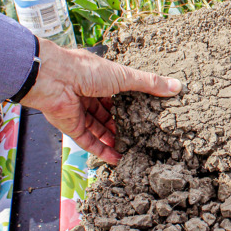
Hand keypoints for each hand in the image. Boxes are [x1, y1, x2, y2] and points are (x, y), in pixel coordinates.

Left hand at [20, 39, 182, 163]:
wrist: (53, 80)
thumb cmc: (87, 71)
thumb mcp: (124, 76)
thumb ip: (149, 84)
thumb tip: (177, 87)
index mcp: (100, 79)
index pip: (118, 92)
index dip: (131, 102)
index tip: (147, 112)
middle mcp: (89, 95)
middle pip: (108, 113)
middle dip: (122, 124)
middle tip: (141, 134)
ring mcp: (79, 112)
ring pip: (99, 129)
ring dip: (114, 140)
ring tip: (133, 150)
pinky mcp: (72, 127)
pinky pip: (89, 142)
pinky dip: (103, 151)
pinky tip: (117, 159)